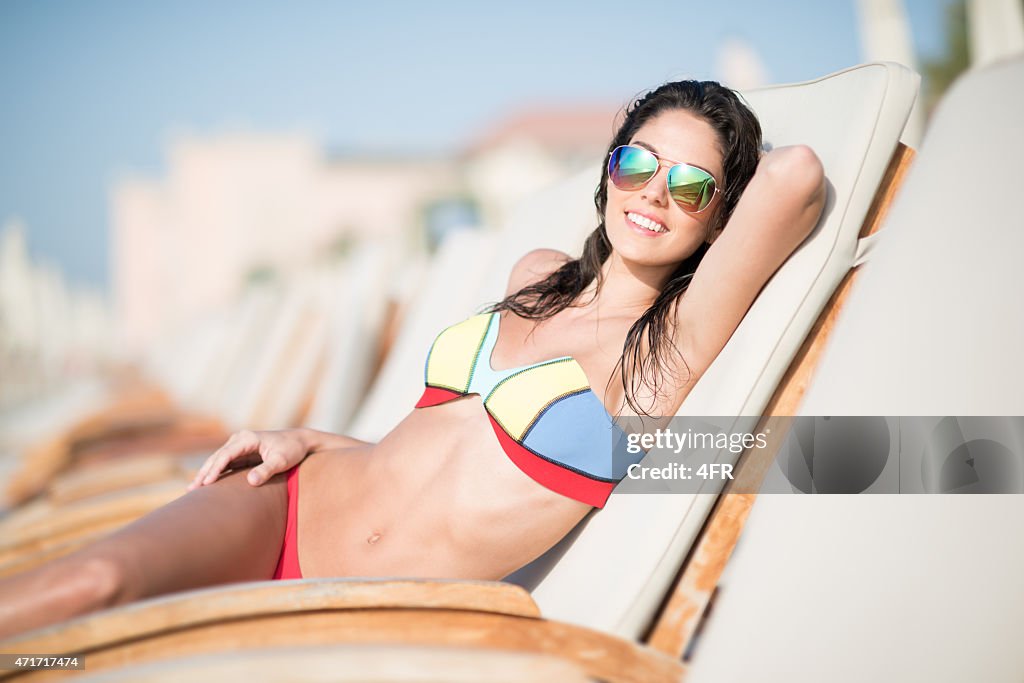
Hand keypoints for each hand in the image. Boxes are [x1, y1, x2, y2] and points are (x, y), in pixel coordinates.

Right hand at [188, 429, 310, 489]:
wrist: (301, 441)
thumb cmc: (292, 450)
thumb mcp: (282, 460)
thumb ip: (267, 470)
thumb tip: (251, 482)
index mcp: (247, 438)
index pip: (226, 454)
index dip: (215, 469)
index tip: (207, 483)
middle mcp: (240, 439)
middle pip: (217, 457)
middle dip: (204, 473)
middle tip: (191, 490)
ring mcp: (239, 446)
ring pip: (218, 460)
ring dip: (206, 473)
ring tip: (192, 489)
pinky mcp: (242, 454)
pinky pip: (225, 464)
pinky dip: (215, 473)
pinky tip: (206, 484)